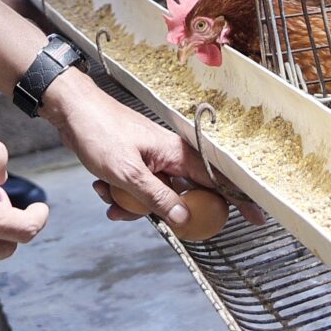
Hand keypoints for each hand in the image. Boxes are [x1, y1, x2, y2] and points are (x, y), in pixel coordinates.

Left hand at [45, 71, 263, 227]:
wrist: (73, 111)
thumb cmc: (100, 134)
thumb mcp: (127, 174)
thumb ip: (157, 198)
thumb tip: (184, 219)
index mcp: (177, 153)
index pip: (218, 180)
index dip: (240, 200)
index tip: (258, 219)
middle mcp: (171, 156)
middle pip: (185, 196)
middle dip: (160, 212)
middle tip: (138, 215)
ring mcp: (154, 161)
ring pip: (157, 198)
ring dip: (132, 205)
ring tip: (108, 196)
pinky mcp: (138, 164)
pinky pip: (140, 192)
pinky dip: (122, 196)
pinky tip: (101, 189)